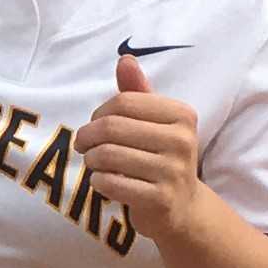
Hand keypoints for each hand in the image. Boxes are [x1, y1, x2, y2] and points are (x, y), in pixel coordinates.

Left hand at [76, 51, 203, 240]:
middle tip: (84, 146)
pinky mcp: (160, 199)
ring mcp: (173, 171)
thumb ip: (137, 93)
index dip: (98, 114)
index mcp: (182, 115)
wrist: (181, 207)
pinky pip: (109, 183)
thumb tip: (125, 59)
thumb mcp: (153, 122)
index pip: (122, 102)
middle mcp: (183, 140)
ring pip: (106, 155)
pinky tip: (106, 182)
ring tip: (97, 164)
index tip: (96, 126)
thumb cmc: (159, 157)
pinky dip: (98, 182)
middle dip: (87, 137)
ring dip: (91, 161)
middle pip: (110, 127)